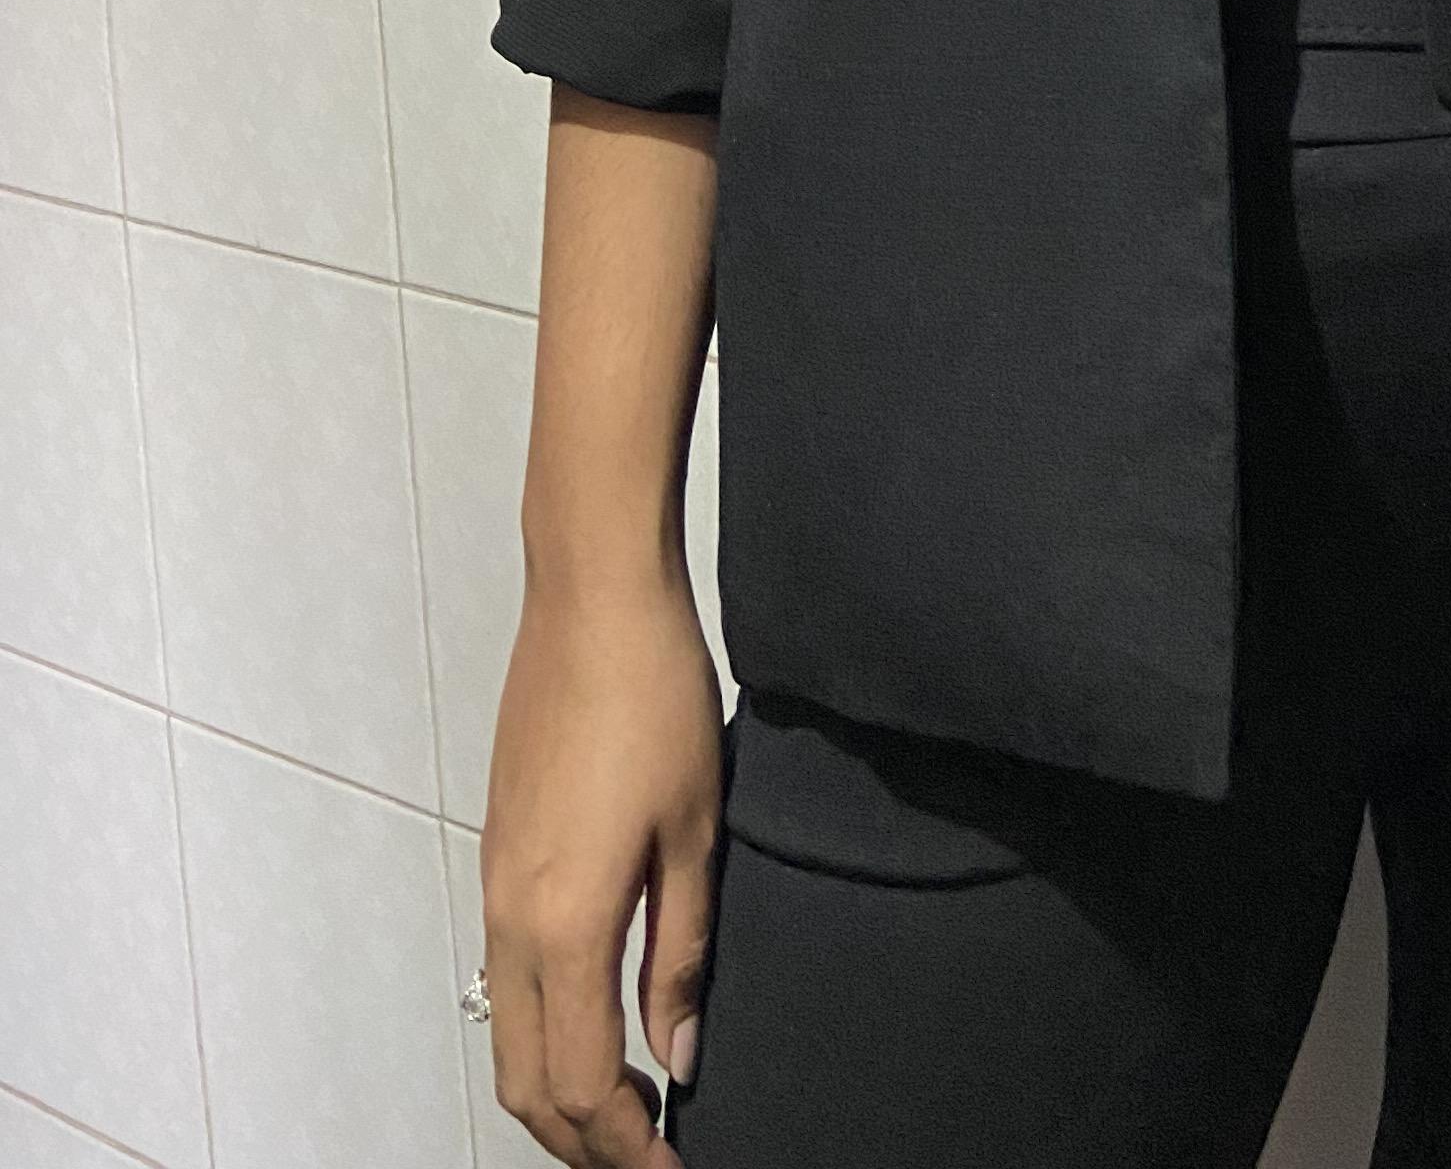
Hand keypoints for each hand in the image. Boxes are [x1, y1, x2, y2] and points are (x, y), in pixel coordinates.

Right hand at [477, 567, 724, 1161]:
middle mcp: (510, 918)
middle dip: (581, 1138)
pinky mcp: (498, 855)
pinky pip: (505, 977)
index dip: (625, 1145)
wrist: (591, 597)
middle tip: (648, 1151)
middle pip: (524, 1082)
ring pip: (506, 1034)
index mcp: (563, 922)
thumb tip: (678, 1052)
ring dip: (557, 1089)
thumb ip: (683, 952)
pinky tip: (600, 1018)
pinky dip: (544, 1028)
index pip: (579, 1084)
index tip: (673, 1162)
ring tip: (629, 1100)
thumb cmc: (654, 695)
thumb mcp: (695, 830)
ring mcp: (495, 886)